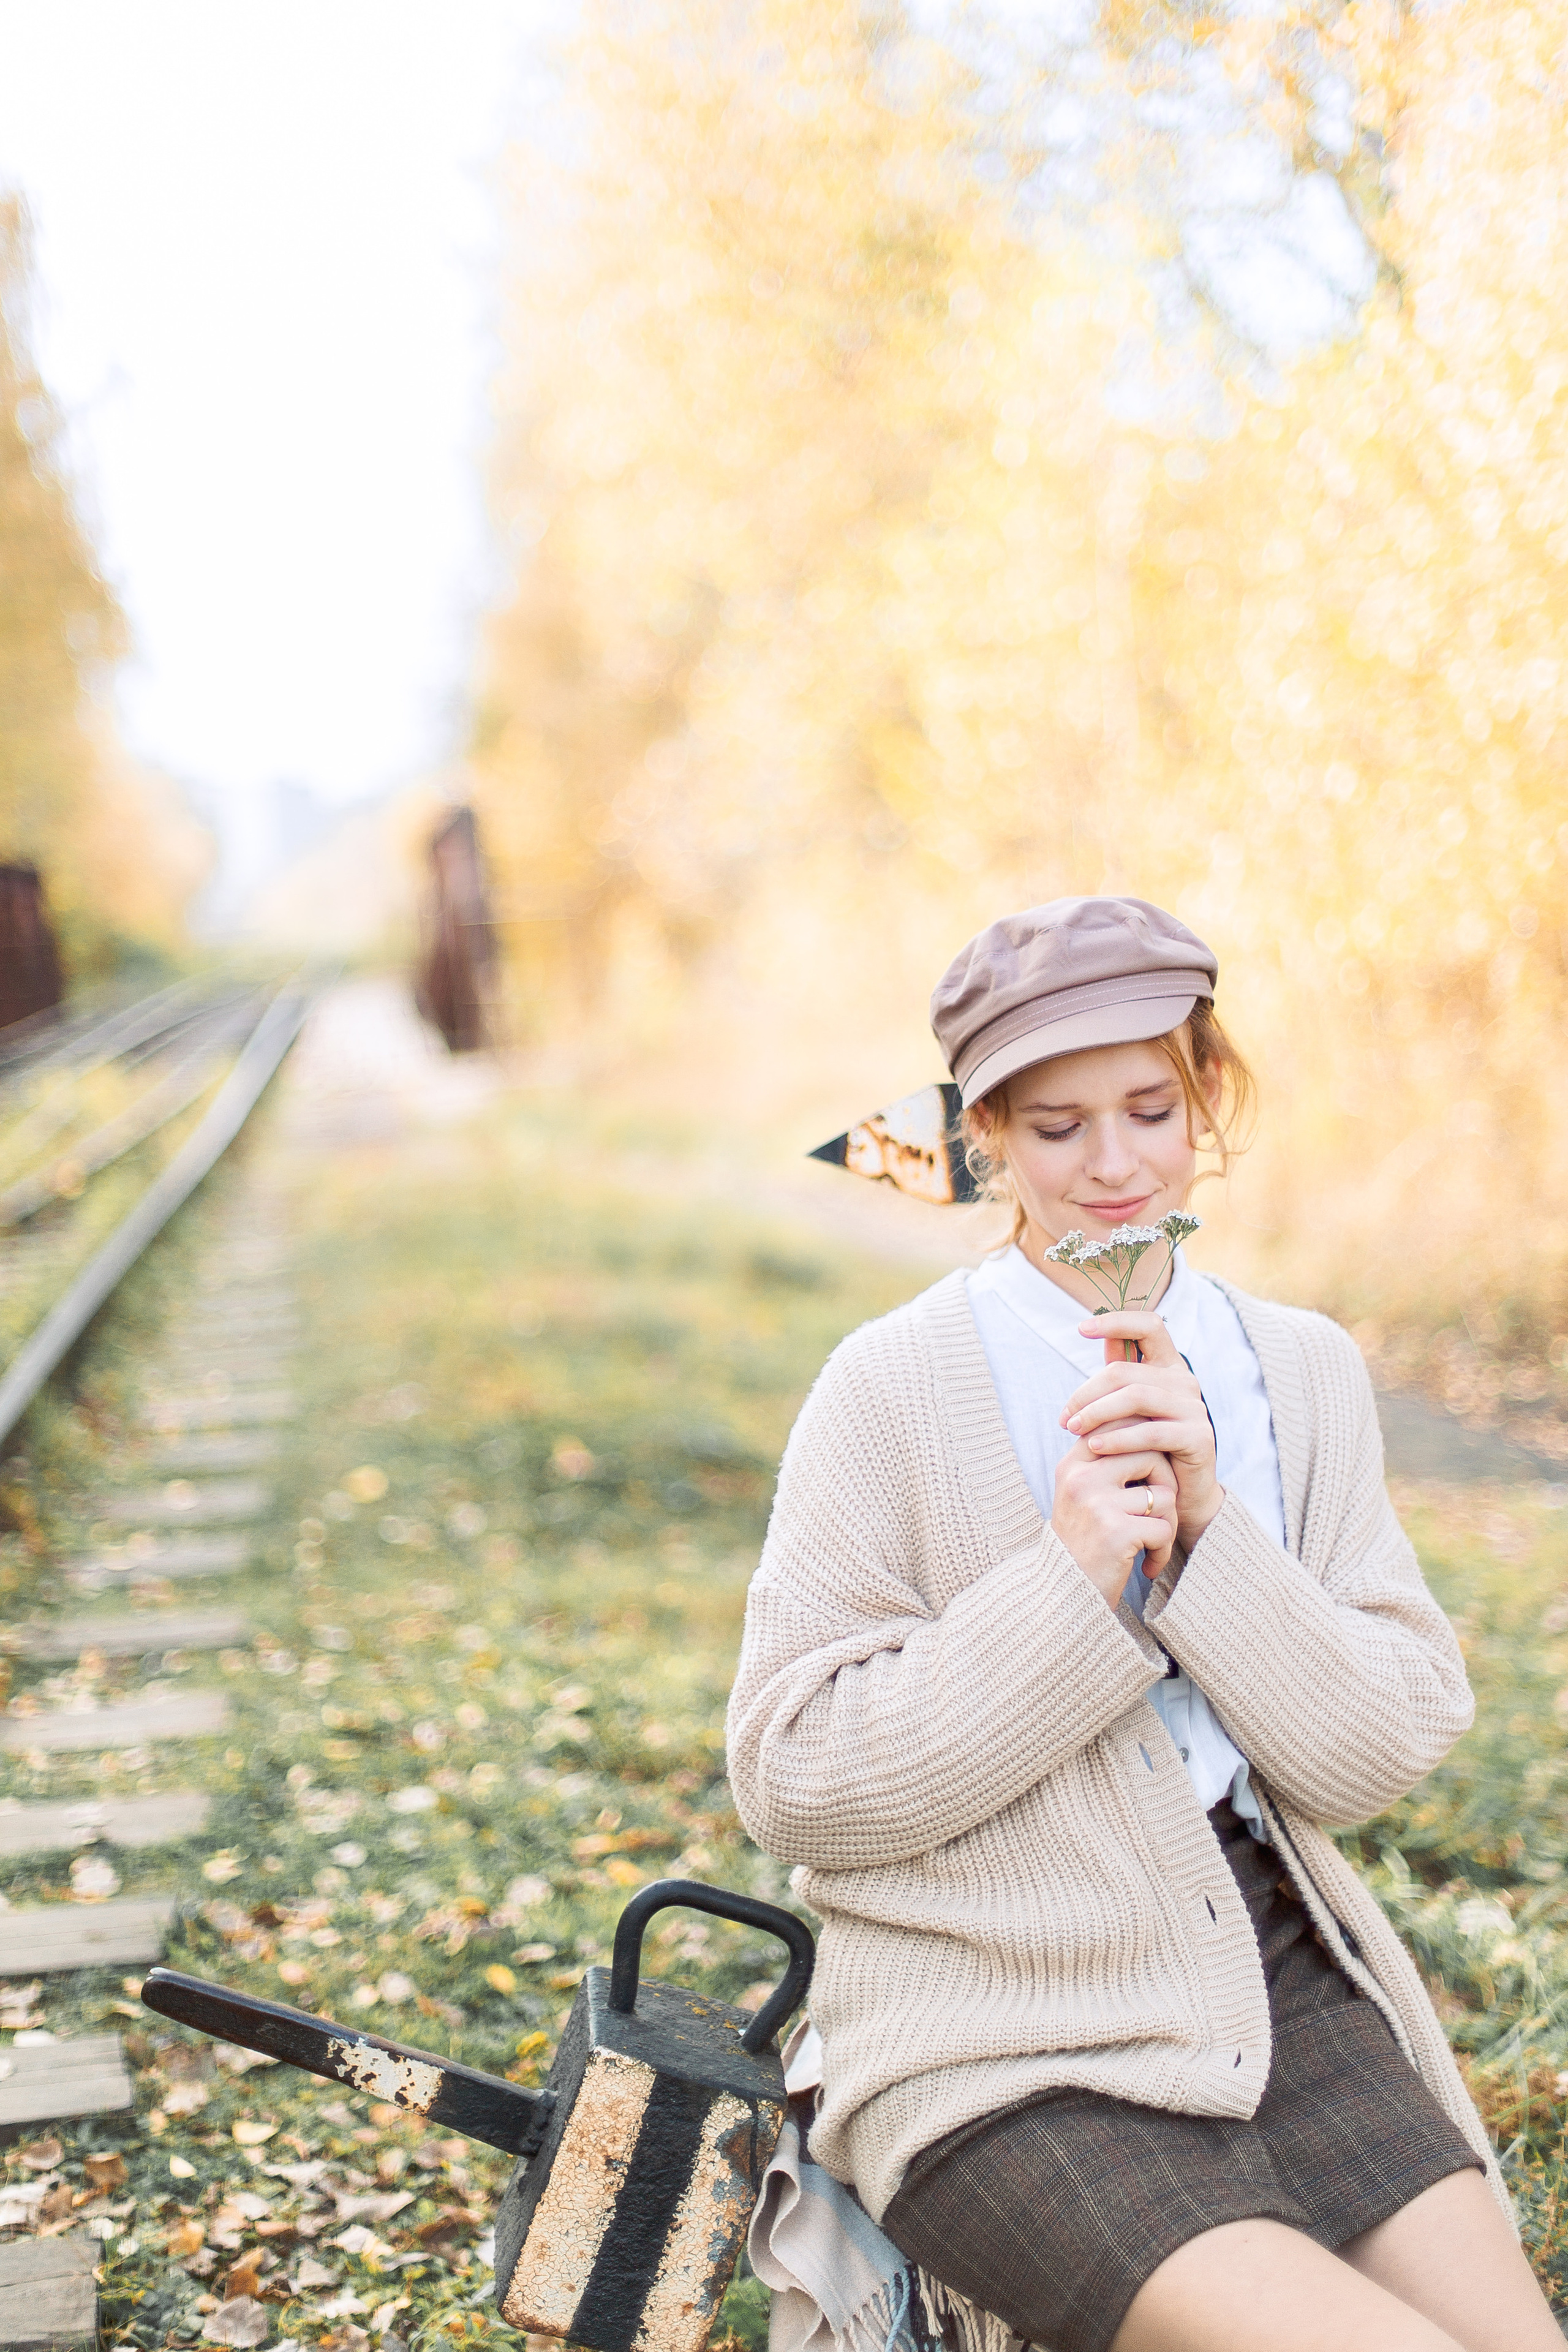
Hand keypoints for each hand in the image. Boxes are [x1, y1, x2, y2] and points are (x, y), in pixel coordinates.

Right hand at [1050, 1441, 1177, 1610]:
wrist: (1064, 1596)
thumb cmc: (1082, 1544)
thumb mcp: (1082, 1495)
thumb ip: (1105, 1463)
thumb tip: (1145, 1429)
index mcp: (1072, 1465)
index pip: (1120, 1427)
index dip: (1147, 1443)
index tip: (1153, 1471)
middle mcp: (1081, 1478)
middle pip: (1150, 1455)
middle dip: (1166, 1484)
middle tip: (1161, 1511)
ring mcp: (1097, 1504)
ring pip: (1165, 1495)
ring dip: (1167, 1525)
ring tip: (1151, 1545)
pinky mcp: (1116, 1532)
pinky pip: (1164, 1529)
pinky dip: (1162, 1551)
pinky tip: (1147, 1565)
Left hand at [1060, 1310, 1223, 1552]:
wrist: (1180, 1496)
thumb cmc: (1148, 1449)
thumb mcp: (1130, 1410)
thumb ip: (1119, 1374)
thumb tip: (1096, 1334)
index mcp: (1169, 1367)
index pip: (1149, 1325)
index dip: (1117, 1320)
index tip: (1081, 1328)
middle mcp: (1185, 1381)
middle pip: (1127, 1370)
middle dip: (1087, 1392)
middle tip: (1065, 1418)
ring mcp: (1195, 1408)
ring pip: (1136, 1396)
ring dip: (1097, 1413)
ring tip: (1073, 1430)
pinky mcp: (1198, 1437)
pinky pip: (1151, 1432)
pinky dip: (1118, 1439)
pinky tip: (1095, 1447)